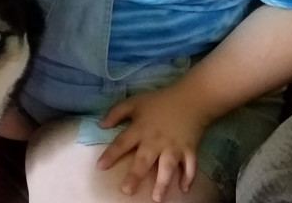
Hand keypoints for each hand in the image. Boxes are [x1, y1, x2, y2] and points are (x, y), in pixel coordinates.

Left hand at [96, 85, 207, 202]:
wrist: (190, 98)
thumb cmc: (159, 101)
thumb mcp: (135, 102)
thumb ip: (116, 113)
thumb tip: (101, 125)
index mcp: (141, 129)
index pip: (122, 142)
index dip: (111, 154)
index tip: (100, 167)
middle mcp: (156, 140)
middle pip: (144, 159)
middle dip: (135, 175)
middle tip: (127, 190)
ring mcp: (174, 146)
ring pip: (167, 167)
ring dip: (162, 183)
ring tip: (157, 199)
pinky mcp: (190, 149)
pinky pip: (190, 165)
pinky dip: (189, 177)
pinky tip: (184, 189)